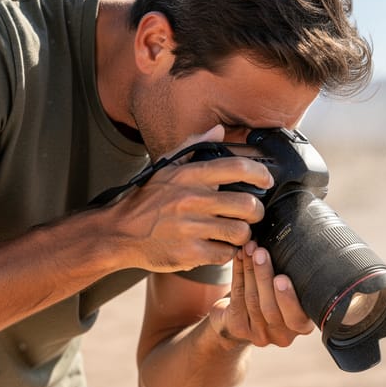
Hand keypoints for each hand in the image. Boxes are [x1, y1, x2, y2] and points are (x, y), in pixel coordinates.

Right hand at [110, 126, 272, 271]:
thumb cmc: (146, 200)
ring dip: (242, 234)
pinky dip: (226, 252)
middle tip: (251, 213)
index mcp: (189, 176)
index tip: (266, 181)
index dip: (260, 174)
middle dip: (256, 211)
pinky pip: (225, 254)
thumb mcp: (165, 167)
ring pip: (240, 232)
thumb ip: (194, 146)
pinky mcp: (189, 254)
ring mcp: (191, 229)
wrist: (118, 233)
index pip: (237, 168)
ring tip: (234, 231)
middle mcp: (192, 200)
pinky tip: (218, 246)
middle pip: (247, 205)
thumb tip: (219, 131)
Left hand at [209, 241, 315, 347]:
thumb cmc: (275, 295)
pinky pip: (237, 298)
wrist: (246, 317)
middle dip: (263, 276)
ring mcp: (260, 334)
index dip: (288, 299)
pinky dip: (238, 273)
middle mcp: (282, 335)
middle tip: (260, 252)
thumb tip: (300, 240)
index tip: (282, 277)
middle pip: (270, 308)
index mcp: (302, 326)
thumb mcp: (290, 289)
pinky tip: (239, 257)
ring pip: (252, 301)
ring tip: (249, 248)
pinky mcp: (239, 328)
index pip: (297, 318)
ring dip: (249, 270)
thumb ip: (296, 276)